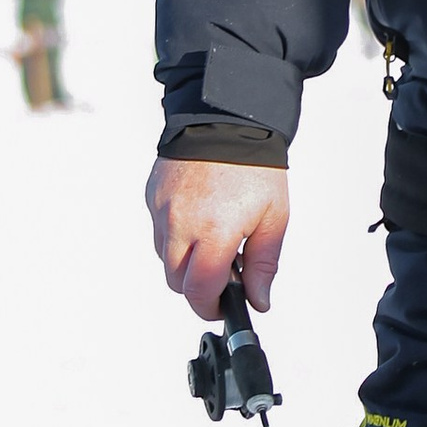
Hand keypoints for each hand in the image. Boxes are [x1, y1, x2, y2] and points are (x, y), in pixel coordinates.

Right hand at [146, 157, 290, 314]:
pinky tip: (199, 218)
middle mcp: (180, 223)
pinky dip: (175, 235)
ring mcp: (162, 209)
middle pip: (176, 282)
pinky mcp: (152, 196)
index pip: (200, 291)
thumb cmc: (255, 167)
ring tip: (213, 239)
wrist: (227, 118)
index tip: (224, 306)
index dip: (211, 307)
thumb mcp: (274, 219)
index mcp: (214, 232)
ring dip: (185, 261)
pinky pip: (158, 231)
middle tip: (223, 275)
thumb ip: (264, 265)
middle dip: (198, 287)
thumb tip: (258, 301)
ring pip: (164, 259)